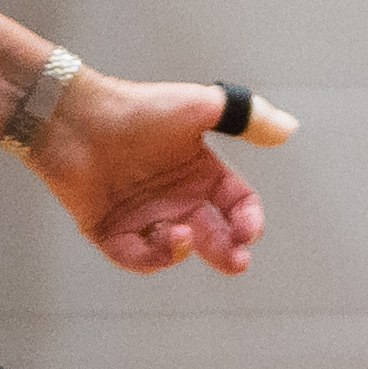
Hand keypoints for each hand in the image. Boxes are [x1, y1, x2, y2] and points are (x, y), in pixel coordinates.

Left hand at [23, 75, 287, 276]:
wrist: (77, 118)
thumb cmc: (138, 108)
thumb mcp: (200, 106)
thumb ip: (245, 118)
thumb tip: (291, 129)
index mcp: (200, 172)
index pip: (237, 204)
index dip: (249, 218)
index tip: (250, 229)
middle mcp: (175, 197)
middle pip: (213, 236)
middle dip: (229, 253)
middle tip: (238, 262)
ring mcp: (143, 216)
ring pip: (176, 250)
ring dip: (186, 250)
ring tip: (185, 236)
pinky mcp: (110, 232)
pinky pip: (136, 258)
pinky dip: (152, 257)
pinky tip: (163, 239)